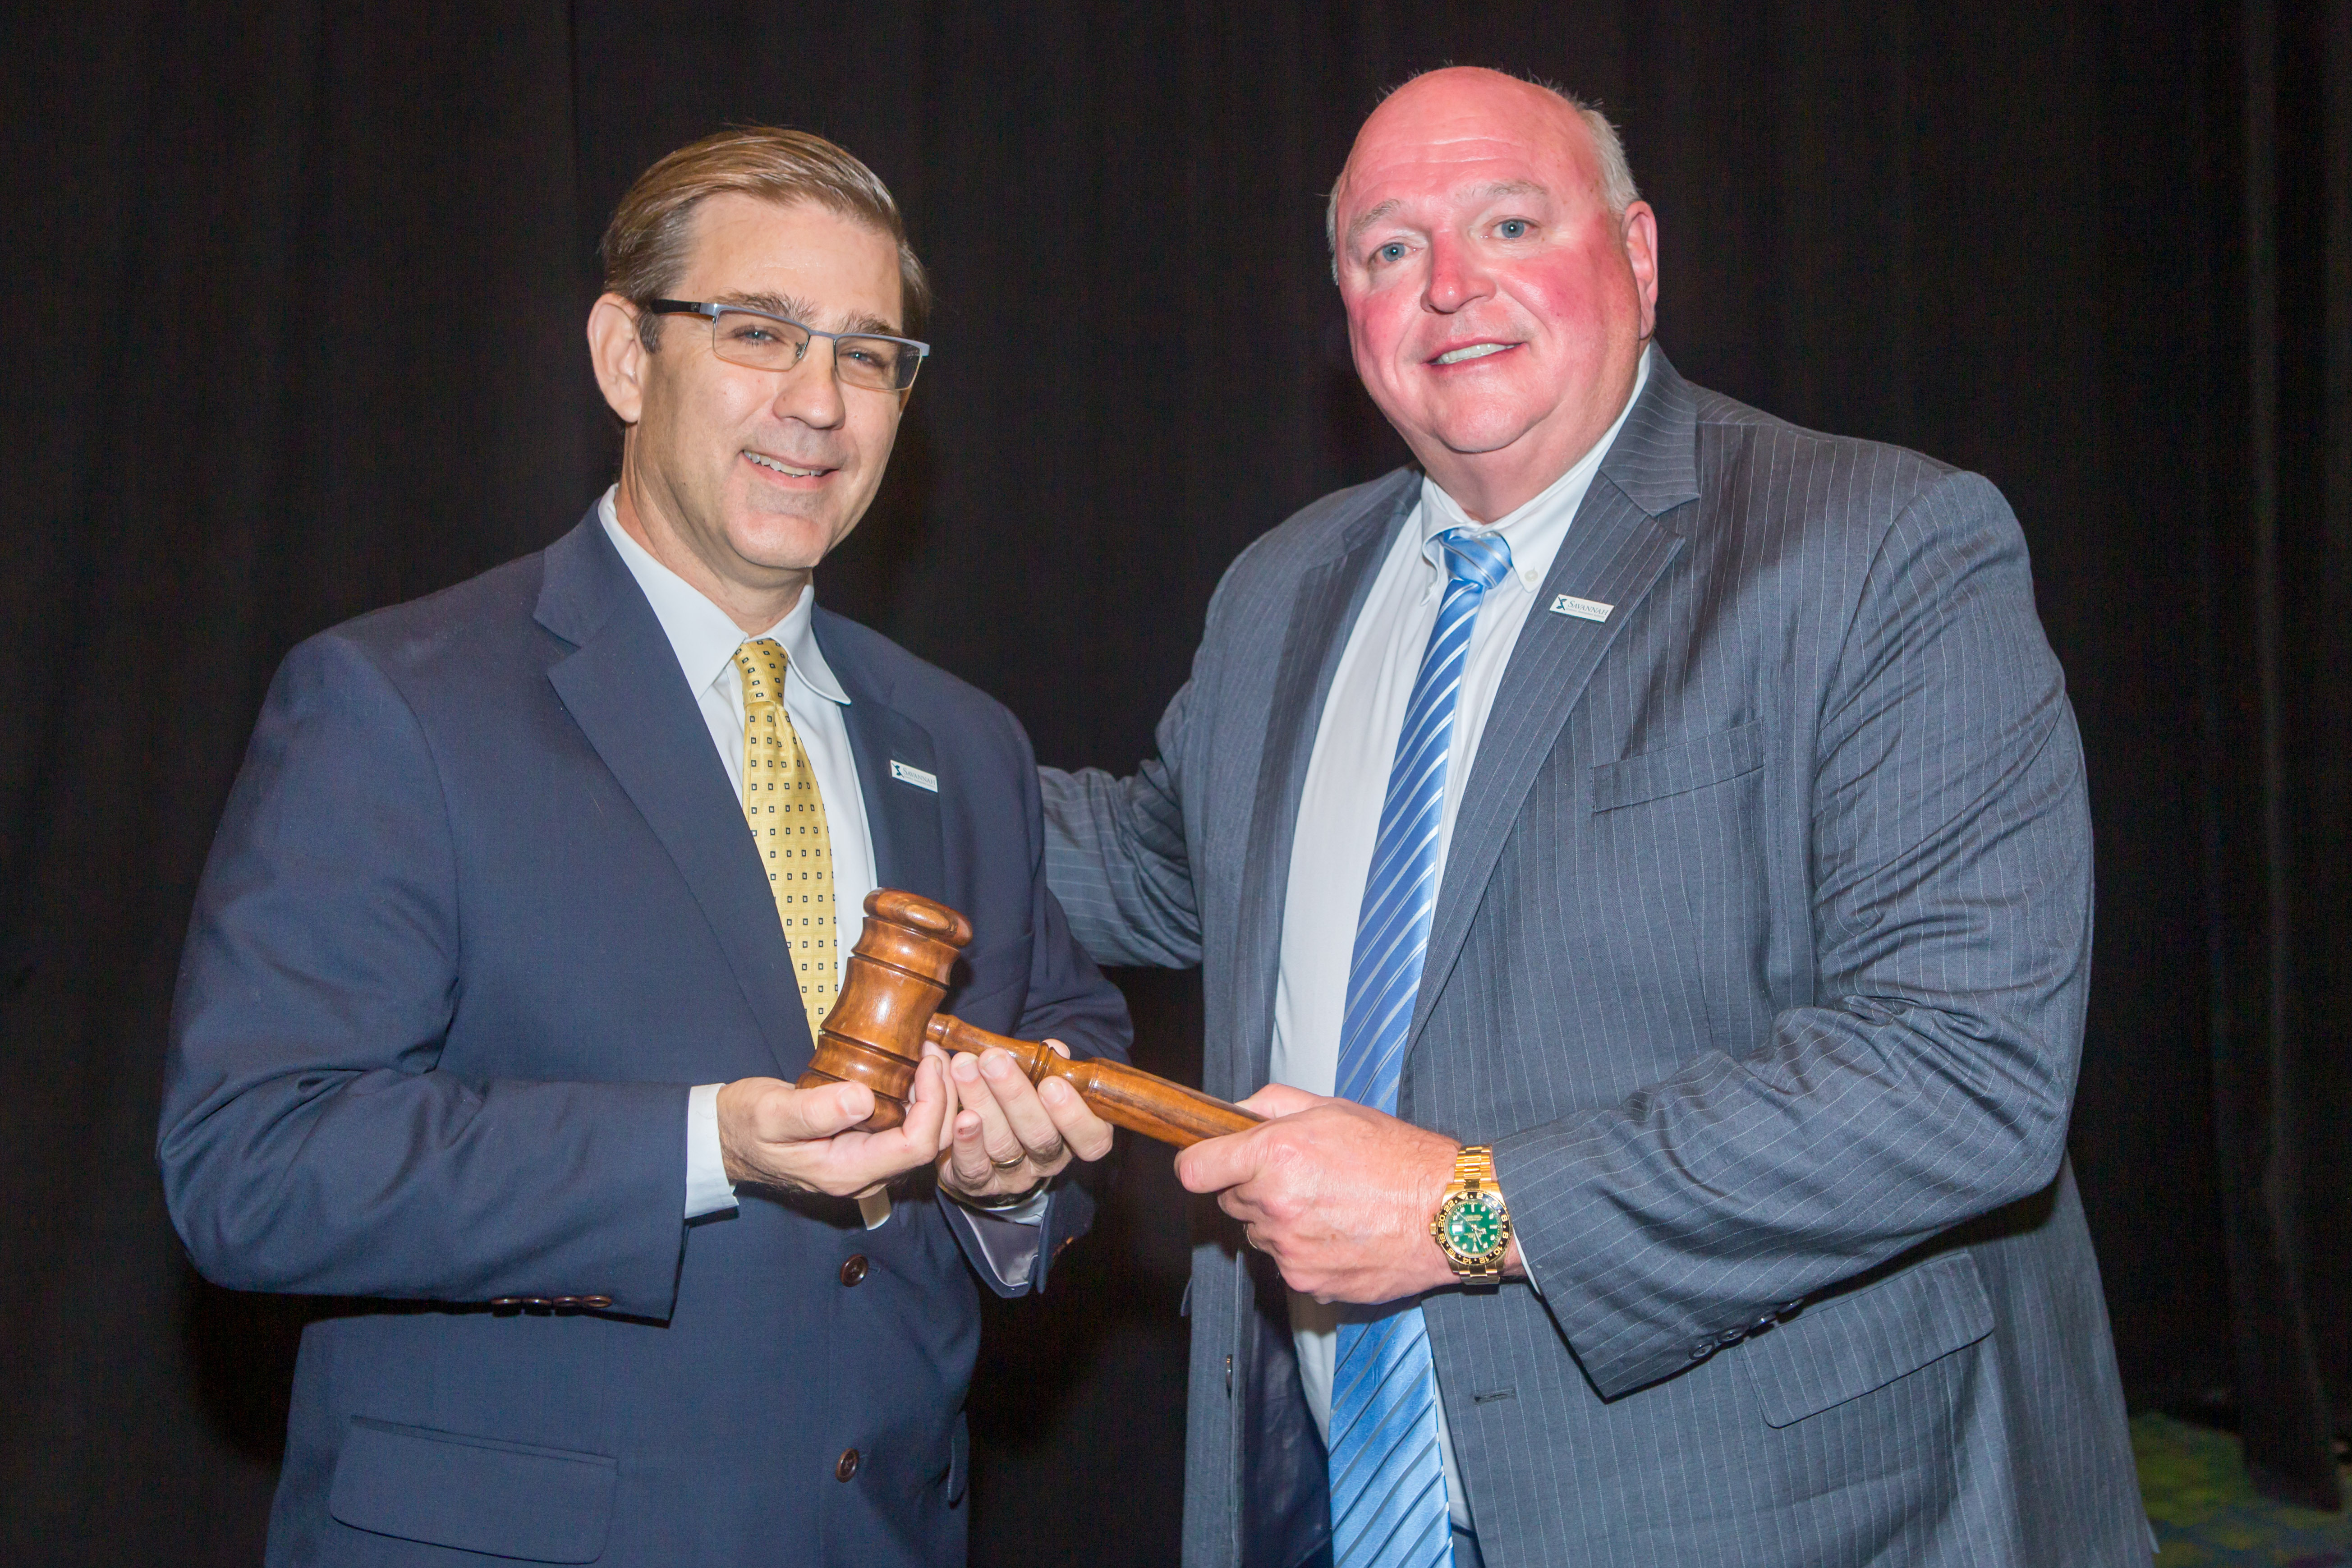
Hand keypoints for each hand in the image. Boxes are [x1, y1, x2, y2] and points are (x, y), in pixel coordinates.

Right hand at [718, 1054, 950, 1197]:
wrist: (728, 1137)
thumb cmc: (746, 1124)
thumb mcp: (771, 1113)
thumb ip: (814, 1112)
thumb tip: (861, 1098)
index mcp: (847, 1172)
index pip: (916, 1147)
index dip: (934, 1104)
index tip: (927, 1061)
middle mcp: (866, 1174)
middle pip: (931, 1144)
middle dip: (945, 1096)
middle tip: (935, 1050)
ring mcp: (869, 1162)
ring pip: (926, 1138)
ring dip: (938, 1097)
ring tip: (930, 1054)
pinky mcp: (867, 1147)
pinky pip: (910, 1129)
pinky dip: (922, 1099)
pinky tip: (916, 1069)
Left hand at [935, 1042, 1115, 1204]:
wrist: (984, 1136)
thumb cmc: (1020, 1098)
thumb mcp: (1039, 1080)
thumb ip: (1049, 1065)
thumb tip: (1056, 1048)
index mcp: (1074, 1137)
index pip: (1091, 1139)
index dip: (1074, 1115)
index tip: (1052, 1083)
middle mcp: (1048, 1161)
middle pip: (1040, 1137)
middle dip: (1014, 1095)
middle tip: (992, 1060)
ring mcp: (1014, 1177)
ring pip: (1003, 1146)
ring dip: (982, 1102)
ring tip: (964, 1068)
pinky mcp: (980, 1184)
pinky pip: (974, 1168)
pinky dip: (966, 1141)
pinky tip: (960, 1115)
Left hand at [1174, 1084, 1520, 1303]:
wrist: (1446, 1213)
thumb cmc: (1398, 1157)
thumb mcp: (1332, 1108)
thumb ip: (1270, 1105)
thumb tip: (1231, 1113)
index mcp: (1274, 1156)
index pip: (1193, 1170)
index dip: (1201, 1162)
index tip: (1213, 1161)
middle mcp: (1275, 1206)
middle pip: (1229, 1201)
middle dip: (1254, 1188)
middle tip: (1302, 1176)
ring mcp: (1289, 1250)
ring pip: (1258, 1233)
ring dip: (1280, 1221)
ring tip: (1331, 1204)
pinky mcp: (1307, 1282)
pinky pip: (1286, 1263)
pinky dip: (1305, 1251)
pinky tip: (1341, 1232)